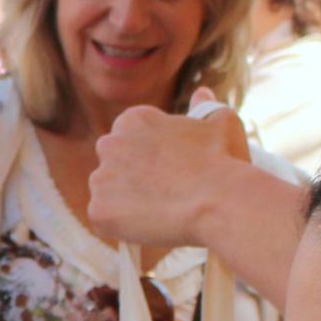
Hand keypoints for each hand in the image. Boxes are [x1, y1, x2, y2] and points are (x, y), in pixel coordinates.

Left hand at [86, 106, 248, 253]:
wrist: (218, 201)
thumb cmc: (222, 162)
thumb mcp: (221, 123)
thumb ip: (206, 106)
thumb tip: (202, 93)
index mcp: (132, 120)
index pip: (129, 139)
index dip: (150, 158)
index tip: (170, 170)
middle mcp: (109, 144)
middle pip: (114, 166)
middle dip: (132, 178)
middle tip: (164, 193)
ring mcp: (100, 179)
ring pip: (108, 195)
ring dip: (127, 203)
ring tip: (161, 211)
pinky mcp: (98, 210)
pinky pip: (105, 221)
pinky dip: (122, 227)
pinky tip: (150, 226)